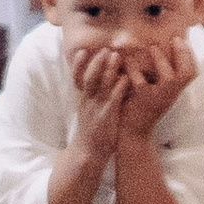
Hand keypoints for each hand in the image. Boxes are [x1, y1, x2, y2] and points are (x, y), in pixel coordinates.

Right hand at [66, 40, 125, 159]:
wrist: (87, 154)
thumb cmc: (91, 134)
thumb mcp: (87, 114)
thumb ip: (91, 100)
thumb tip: (98, 87)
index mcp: (82, 100)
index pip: (77, 78)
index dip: (78, 64)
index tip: (82, 51)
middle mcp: (87, 101)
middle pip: (89, 76)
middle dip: (97, 61)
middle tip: (104, 48)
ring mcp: (97, 108)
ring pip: (102, 84)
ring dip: (109, 68)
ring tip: (116, 55)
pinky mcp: (107, 116)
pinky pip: (114, 98)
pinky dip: (120, 86)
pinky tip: (126, 77)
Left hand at [114, 33, 189, 135]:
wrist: (132, 130)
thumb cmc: (142, 104)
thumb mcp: (156, 89)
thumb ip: (160, 72)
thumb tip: (161, 45)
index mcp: (174, 91)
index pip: (191, 73)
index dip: (189, 55)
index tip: (182, 39)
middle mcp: (169, 95)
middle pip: (187, 74)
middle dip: (183, 54)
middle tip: (175, 39)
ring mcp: (157, 99)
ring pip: (169, 78)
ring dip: (161, 60)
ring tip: (152, 46)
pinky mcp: (142, 101)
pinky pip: (140, 81)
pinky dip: (133, 69)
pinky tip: (127, 60)